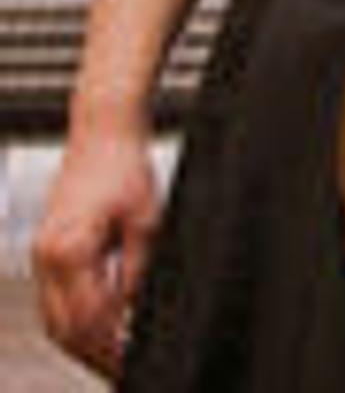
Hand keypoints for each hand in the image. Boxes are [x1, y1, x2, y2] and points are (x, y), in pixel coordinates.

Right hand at [33, 120, 159, 376]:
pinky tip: (99, 329)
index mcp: (69, 252)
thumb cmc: (124, 166)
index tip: (130, 364)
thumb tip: (138, 311)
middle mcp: (47, 260)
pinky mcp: (45, 255)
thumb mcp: (147, 219)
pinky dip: (75, 322)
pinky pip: (54, 303)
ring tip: (113, 358)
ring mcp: (40, 259)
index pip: (90, 319)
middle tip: (121, 371)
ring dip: (83, 343)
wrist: (101, 132)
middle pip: (65, 330)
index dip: (111, 348)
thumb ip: (140, 269)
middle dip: (95, 355)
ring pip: (55, 322)